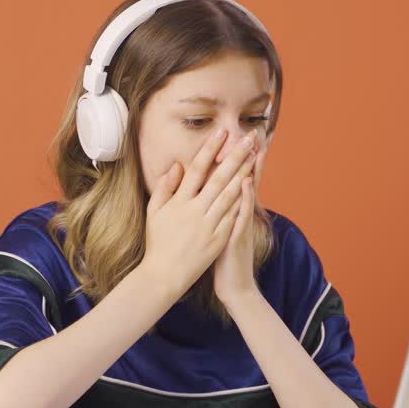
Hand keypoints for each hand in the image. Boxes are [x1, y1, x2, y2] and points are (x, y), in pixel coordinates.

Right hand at [141, 129, 258, 297]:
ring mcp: (208, 225)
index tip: (222, 132)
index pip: (197, 168)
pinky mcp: (219, 239)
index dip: (210, 149)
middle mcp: (195, 210)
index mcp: (179, 202)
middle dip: (235, 155)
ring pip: (230, 194)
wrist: (164, 275)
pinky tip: (253, 185)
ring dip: (244, 173)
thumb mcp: (154, 212)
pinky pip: (234, 216)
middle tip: (248, 137)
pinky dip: (244, 200)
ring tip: (254, 156)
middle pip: (219, 177)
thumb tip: (176, 166)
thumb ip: (164, 187)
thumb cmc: (158, 242)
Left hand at [213, 135, 266, 306]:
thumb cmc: (222, 258)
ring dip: (252, 171)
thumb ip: (220, 211)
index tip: (240, 138)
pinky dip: (244, 198)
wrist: (233, 286)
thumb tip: (217, 195)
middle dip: (250, 158)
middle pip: (246, 180)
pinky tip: (244, 182)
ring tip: (254, 150)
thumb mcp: (221, 230)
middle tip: (255, 134)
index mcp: (232, 211)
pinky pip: (242, 214)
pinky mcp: (238, 235)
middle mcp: (240, 214)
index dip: (240, 160)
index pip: (237, 180)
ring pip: (247, 193)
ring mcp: (241, 223)